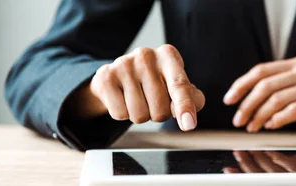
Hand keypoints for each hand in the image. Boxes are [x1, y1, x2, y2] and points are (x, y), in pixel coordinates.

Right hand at [72, 44, 204, 130]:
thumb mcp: (176, 85)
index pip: (179, 85)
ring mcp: (124, 64)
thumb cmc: (155, 82)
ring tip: (138, 99)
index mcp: (168, 55)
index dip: (185, 107)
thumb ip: (190, 98)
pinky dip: (123, 114)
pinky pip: (120, 114)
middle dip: (159, 114)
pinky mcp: (105, 77)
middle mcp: (146, 55)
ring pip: (139, 115)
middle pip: (160, 109)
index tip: (188, 124)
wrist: (119, 76)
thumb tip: (188, 116)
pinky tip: (123, 99)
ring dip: (141, 115)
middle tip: (153, 101)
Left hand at [223, 56, 295, 132]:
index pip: (262, 70)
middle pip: (266, 84)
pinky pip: (295, 109)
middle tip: (239, 119)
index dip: (242, 84)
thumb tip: (250, 102)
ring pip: (277, 98)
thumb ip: (282, 90)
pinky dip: (278, 119)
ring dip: (260, 115)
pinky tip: (271, 126)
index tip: (229, 99)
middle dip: (247, 104)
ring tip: (252, 126)